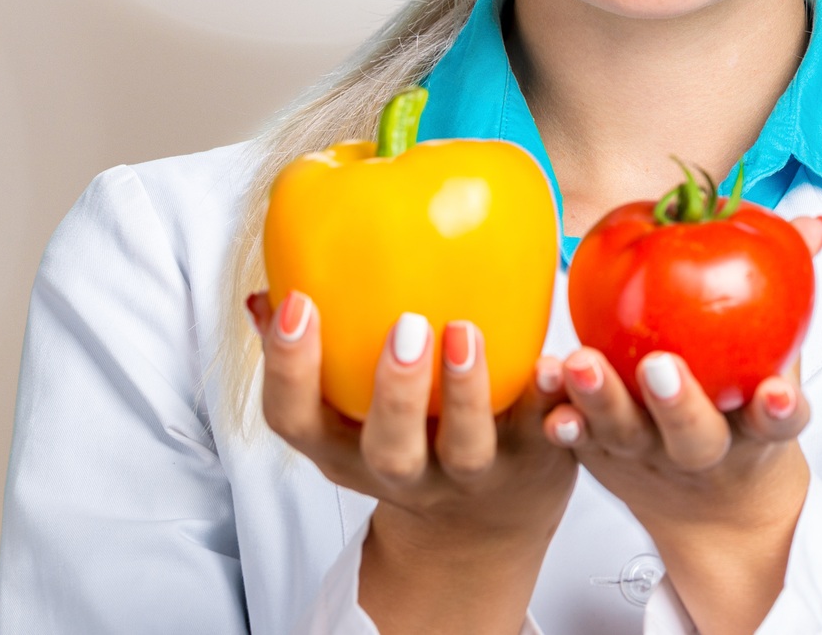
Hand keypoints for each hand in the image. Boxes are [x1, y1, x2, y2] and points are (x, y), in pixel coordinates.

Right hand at [252, 293, 576, 634]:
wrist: (484, 525)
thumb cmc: (409, 440)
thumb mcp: (349, 417)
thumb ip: (315, 356)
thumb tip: (267, 296)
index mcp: (346, 451)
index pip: (295, 423)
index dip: (288, 369)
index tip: (298, 302)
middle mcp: (406, 473)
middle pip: (390, 451)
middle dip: (394, 394)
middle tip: (405, 328)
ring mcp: (472, 474)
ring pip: (468, 449)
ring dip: (466, 393)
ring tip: (464, 332)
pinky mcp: (533, 462)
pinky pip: (545, 433)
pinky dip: (550, 399)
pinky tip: (554, 359)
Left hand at [540, 214, 821, 634]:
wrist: (712, 506)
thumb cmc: (743, 405)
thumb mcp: (778, 358)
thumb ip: (788, 289)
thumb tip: (813, 225)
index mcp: (755, 429)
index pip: (777, 422)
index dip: (778, 409)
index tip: (774, 392)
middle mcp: (701, 450)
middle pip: (693, 436)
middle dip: (677, 405)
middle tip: (660, 368)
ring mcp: (647, 457)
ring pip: (625, 435)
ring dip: (601, 402)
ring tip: (580, 364)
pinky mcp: (601, 456)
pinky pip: (578, 437)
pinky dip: (559, 415)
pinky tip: (544, 388)